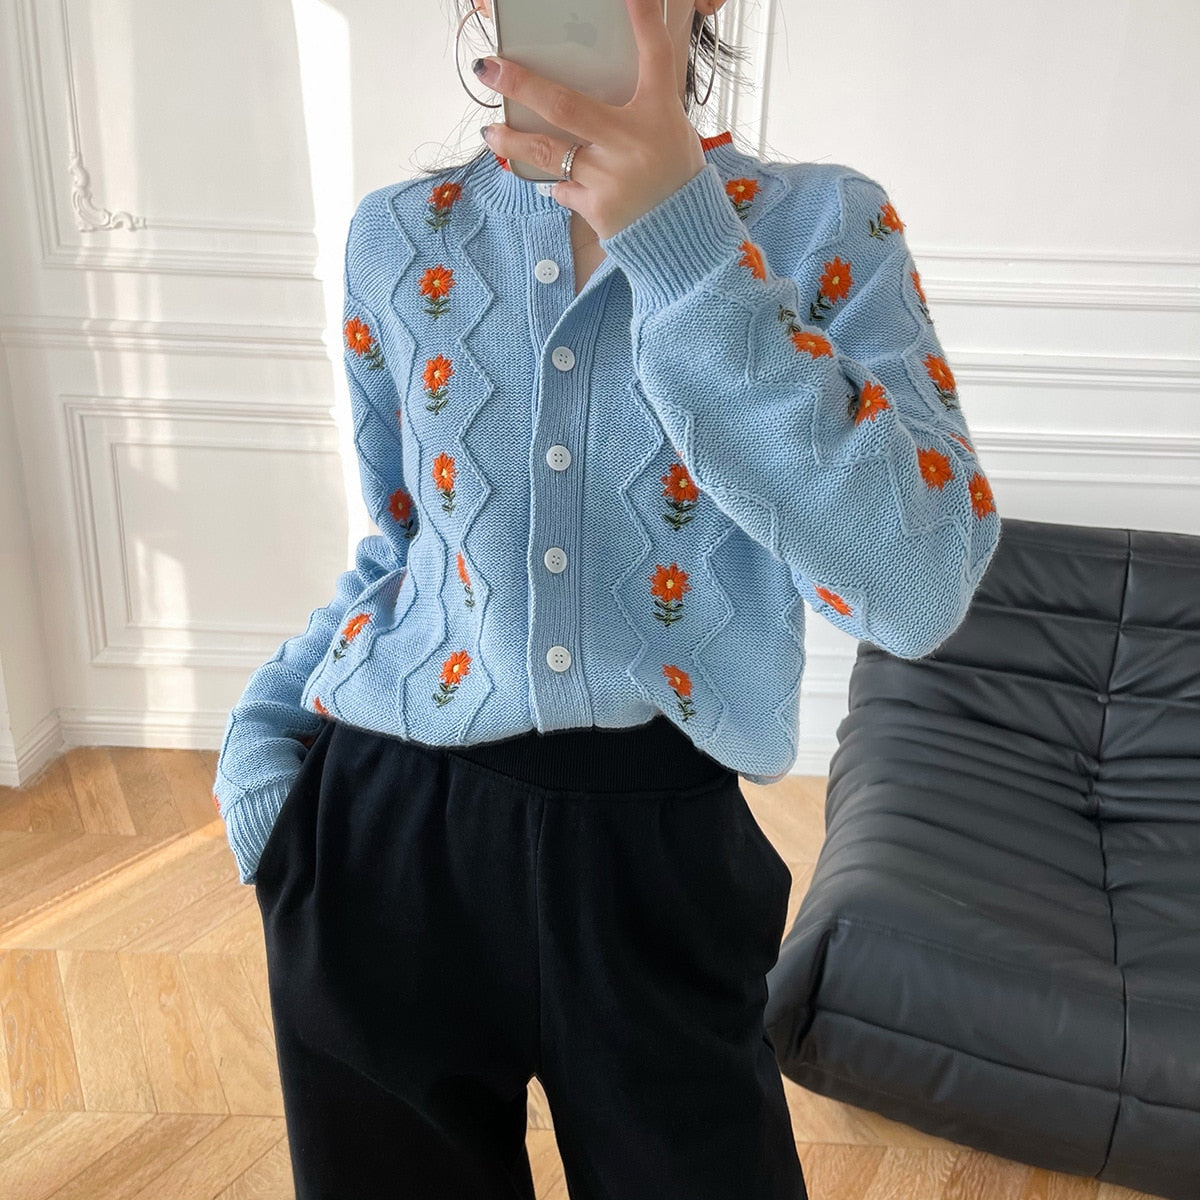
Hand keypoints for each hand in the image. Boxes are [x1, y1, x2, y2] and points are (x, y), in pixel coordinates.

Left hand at [476, 0, 706, 240]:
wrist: (682, 238)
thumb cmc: (675, 180)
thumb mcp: (671, 134)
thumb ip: (637, 112)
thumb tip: (592, 93)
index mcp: (659, 115)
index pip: (655, 57)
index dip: (643, 19)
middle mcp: (632, 142)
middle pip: (566, 106)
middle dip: (522, 84)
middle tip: (489, 68)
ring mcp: (610, 178)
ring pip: (547, 153)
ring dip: (512, 143)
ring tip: (489, 133)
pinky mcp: (597, 208)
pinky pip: (562, 187)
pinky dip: (560, 182)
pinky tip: (566, 182)